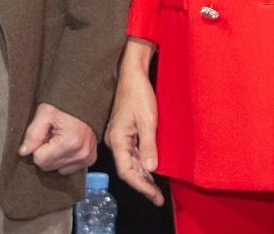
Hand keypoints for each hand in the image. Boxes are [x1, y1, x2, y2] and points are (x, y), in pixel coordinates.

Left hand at [18, 102, 96, 175]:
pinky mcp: (89, 159)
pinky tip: (67, 144)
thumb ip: (32, 134)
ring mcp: (86, 158)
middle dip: (46, 152)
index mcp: (70, 142)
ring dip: (55, 157)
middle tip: (51, 135)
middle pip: (48, 166)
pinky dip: (65, 158)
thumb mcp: (44, 112)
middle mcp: (80, 153)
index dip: (38, 147)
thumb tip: (24, 152)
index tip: (44, 135)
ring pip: (58, 169)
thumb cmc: (65, 105)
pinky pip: (68, 169)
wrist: (84, 101)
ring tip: (60, 139)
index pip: (40, 160)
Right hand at [104, 39, 162, 205]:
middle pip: (127, 170)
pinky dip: (141, 164)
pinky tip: (150, 170)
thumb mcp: (148, 121)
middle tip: (158, 197)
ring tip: (156, 189)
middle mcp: (115, 141)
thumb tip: (151, 170)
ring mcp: (118, 137)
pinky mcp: (123, 132)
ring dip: (142, 176)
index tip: (155, 196)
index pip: (127, 171)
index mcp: (117, 140)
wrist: (132, 75)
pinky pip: (131, 154)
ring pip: (129, 163)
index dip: (141, 186)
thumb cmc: (139, 94)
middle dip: (143, 185)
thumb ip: (149, 146)